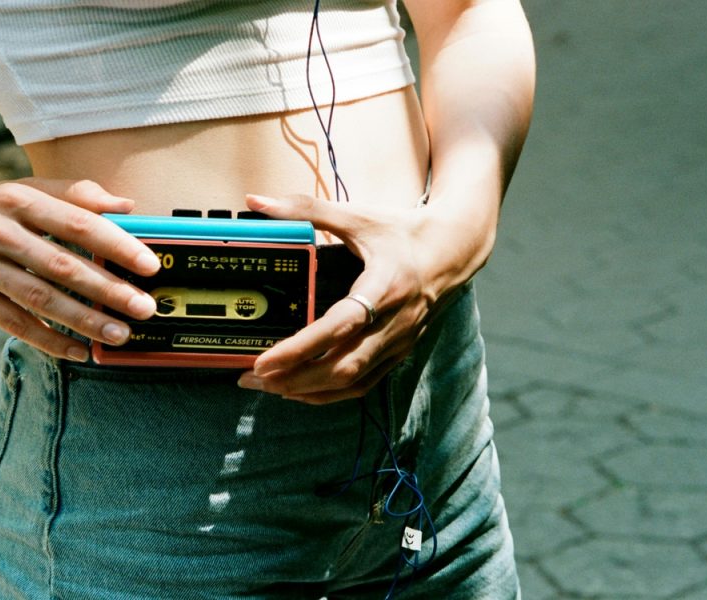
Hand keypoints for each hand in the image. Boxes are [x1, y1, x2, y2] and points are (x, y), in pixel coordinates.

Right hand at [0, 177, 159, 361]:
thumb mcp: (21, 188)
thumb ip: (74, 194)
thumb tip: (126, 205)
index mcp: (16, 197)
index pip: (76, 222)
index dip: (116, 245)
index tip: (149, 265)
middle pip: (61, 265)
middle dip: (108, 290)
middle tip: (144, 308)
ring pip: (39, 299)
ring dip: (84, 320)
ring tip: (119, 334)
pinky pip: (13, 323)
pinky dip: (49, 340)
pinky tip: (79, 351)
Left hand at [237, 193, 439, 403]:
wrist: (454, 250)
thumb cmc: (403, 232)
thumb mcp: (357, 216)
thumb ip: (305, 208)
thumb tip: (257, 202)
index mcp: (384, 287)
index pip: (339, 327)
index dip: (300, 349)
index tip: (264, 361)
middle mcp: (393, 323)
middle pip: (342, 367)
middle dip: (293, 378)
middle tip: (252, 376)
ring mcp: (397, 343)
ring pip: (350, 382)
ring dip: (306, 390)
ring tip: (266, 386)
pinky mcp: (397, 353)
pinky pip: (361, 384)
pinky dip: (328, 393)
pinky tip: (299, 389)